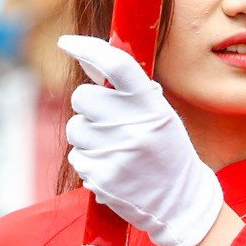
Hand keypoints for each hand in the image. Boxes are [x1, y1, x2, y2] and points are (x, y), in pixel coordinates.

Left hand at [58, 34, 224, 245]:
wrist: (179, 203)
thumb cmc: (167, 153)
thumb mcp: (159, 116)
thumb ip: (128, 91)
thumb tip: (87, 60)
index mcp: (151, 105)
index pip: (117, 65)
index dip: (88, 48)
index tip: (66, 43)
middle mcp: (134, 125)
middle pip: (82, 96)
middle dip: (87, 106)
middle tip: (106, 120)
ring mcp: (116, 152)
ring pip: (75, 128)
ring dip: (87, 136)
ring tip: (113, 150)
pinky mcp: (101, 176)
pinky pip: (77, 157)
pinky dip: (89, 162)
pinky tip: (112, 169)